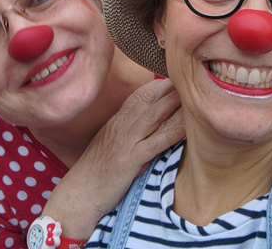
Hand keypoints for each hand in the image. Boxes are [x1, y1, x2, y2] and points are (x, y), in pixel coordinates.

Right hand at [41, 78, 183, 237]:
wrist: (79, 192)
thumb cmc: (95, 170)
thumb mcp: (110, 141)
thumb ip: (127, 128)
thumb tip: (148, 119)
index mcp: (118, 121)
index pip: (141, 95)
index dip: (161, 85)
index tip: (178, 78)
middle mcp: (122, 127)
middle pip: (150, 101)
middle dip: (171, 90)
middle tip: (191, 82)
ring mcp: (125, 142)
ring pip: (153, 117)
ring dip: (174, 105)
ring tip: (192, 97)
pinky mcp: (128, 161)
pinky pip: (153, 144)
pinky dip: (170, 134)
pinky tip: (185, 129)